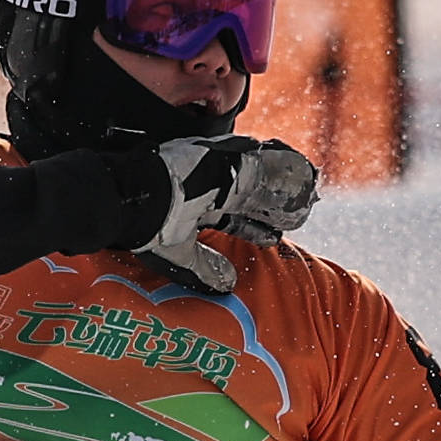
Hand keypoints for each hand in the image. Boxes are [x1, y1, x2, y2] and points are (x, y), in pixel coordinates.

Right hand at [139, 138, 319, 289]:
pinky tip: (302, 169)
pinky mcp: (224, 155)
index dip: (253, 228)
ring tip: (310, 191)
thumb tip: (229, 285)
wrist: (129, 197)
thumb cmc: (144, 225)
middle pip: (251, 196)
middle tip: (301, 211)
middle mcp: (207, 186)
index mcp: (195, 207)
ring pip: (261, 177)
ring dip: (285, 186)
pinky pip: (263, 160)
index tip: (273, 237)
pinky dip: (283, 164)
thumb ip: (203, 268)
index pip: (233, 218)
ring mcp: (215, 169)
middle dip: (276, 205)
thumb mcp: (177, 253)